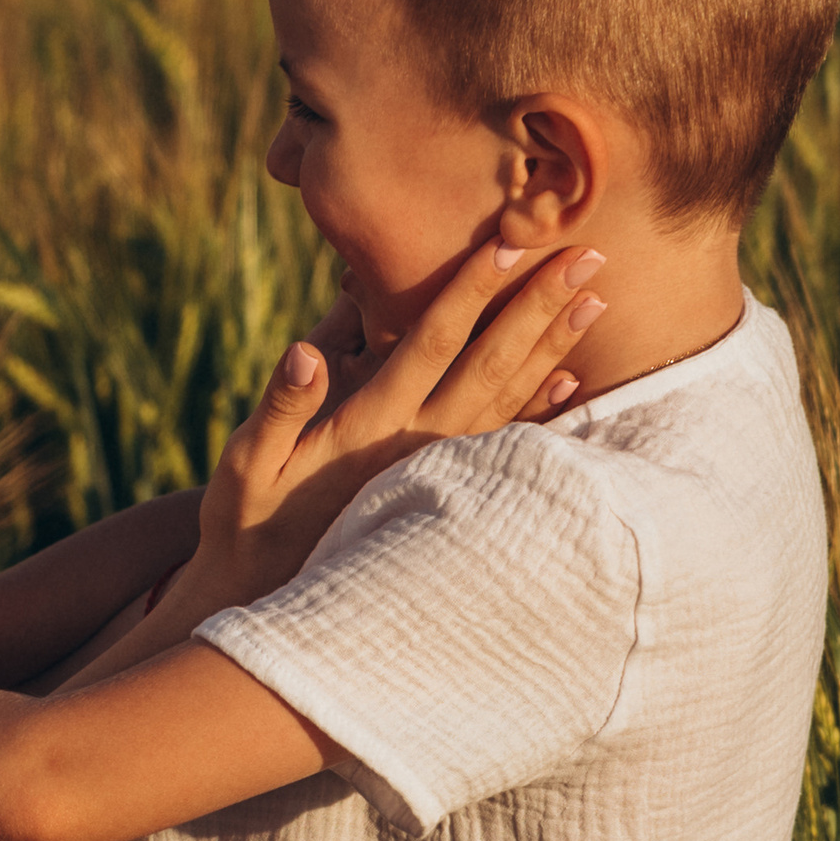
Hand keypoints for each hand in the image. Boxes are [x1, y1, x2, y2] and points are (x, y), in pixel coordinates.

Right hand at [196, 238, 604, 607]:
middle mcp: (417, 445)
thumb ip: (278, 407)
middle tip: (589, 256)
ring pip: (511, 399)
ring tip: (594, 302)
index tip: (509, 242)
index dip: (472, 291)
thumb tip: (305, 351)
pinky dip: (542, 409)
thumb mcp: (245, 464)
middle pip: (491, 364)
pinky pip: (506, 442)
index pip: (433, 343)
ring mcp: (437, 469)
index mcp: (371, 426)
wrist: (267, 597)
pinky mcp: (445, 491)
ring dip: (554, 347)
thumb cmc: (247, 522)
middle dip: (539, 307)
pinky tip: (571, 381)